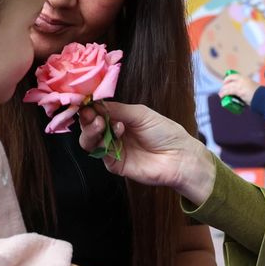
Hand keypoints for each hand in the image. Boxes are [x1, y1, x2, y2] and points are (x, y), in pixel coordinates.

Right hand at [78, 101, 215, 204]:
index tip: (85, 101)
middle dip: (87, 118)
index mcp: (120, 119)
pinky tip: (115, 133)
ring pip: (90, 141)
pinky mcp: (115, 164)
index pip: (98, 112)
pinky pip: (101, 154)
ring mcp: (114, 149)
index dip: (90, 107)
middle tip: (90, 112)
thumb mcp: (141, 114)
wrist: (179, 157)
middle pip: (89, 126)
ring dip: (90, 130)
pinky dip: (103, 143)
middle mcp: (114, 134)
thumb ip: (117, 109)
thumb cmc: (165, 132)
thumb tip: (95, 103)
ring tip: (99, 122)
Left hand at [219, 73, 257, 104]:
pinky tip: (222, 96)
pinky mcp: (238, 90)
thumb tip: (244, 94)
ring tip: (221, 94)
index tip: (225, 83)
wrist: (261, 96)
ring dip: (223, 90)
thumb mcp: (252, 87)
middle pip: (229, 80)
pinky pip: (228, 91)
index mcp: (244, 78)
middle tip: (223, 90)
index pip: (233, 76)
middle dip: (224, 85)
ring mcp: (239, 84)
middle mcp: (241, 79)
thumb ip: (247, 88)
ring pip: (227, 86)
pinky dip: (224, 93)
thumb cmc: (258, 93)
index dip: (227, 79)